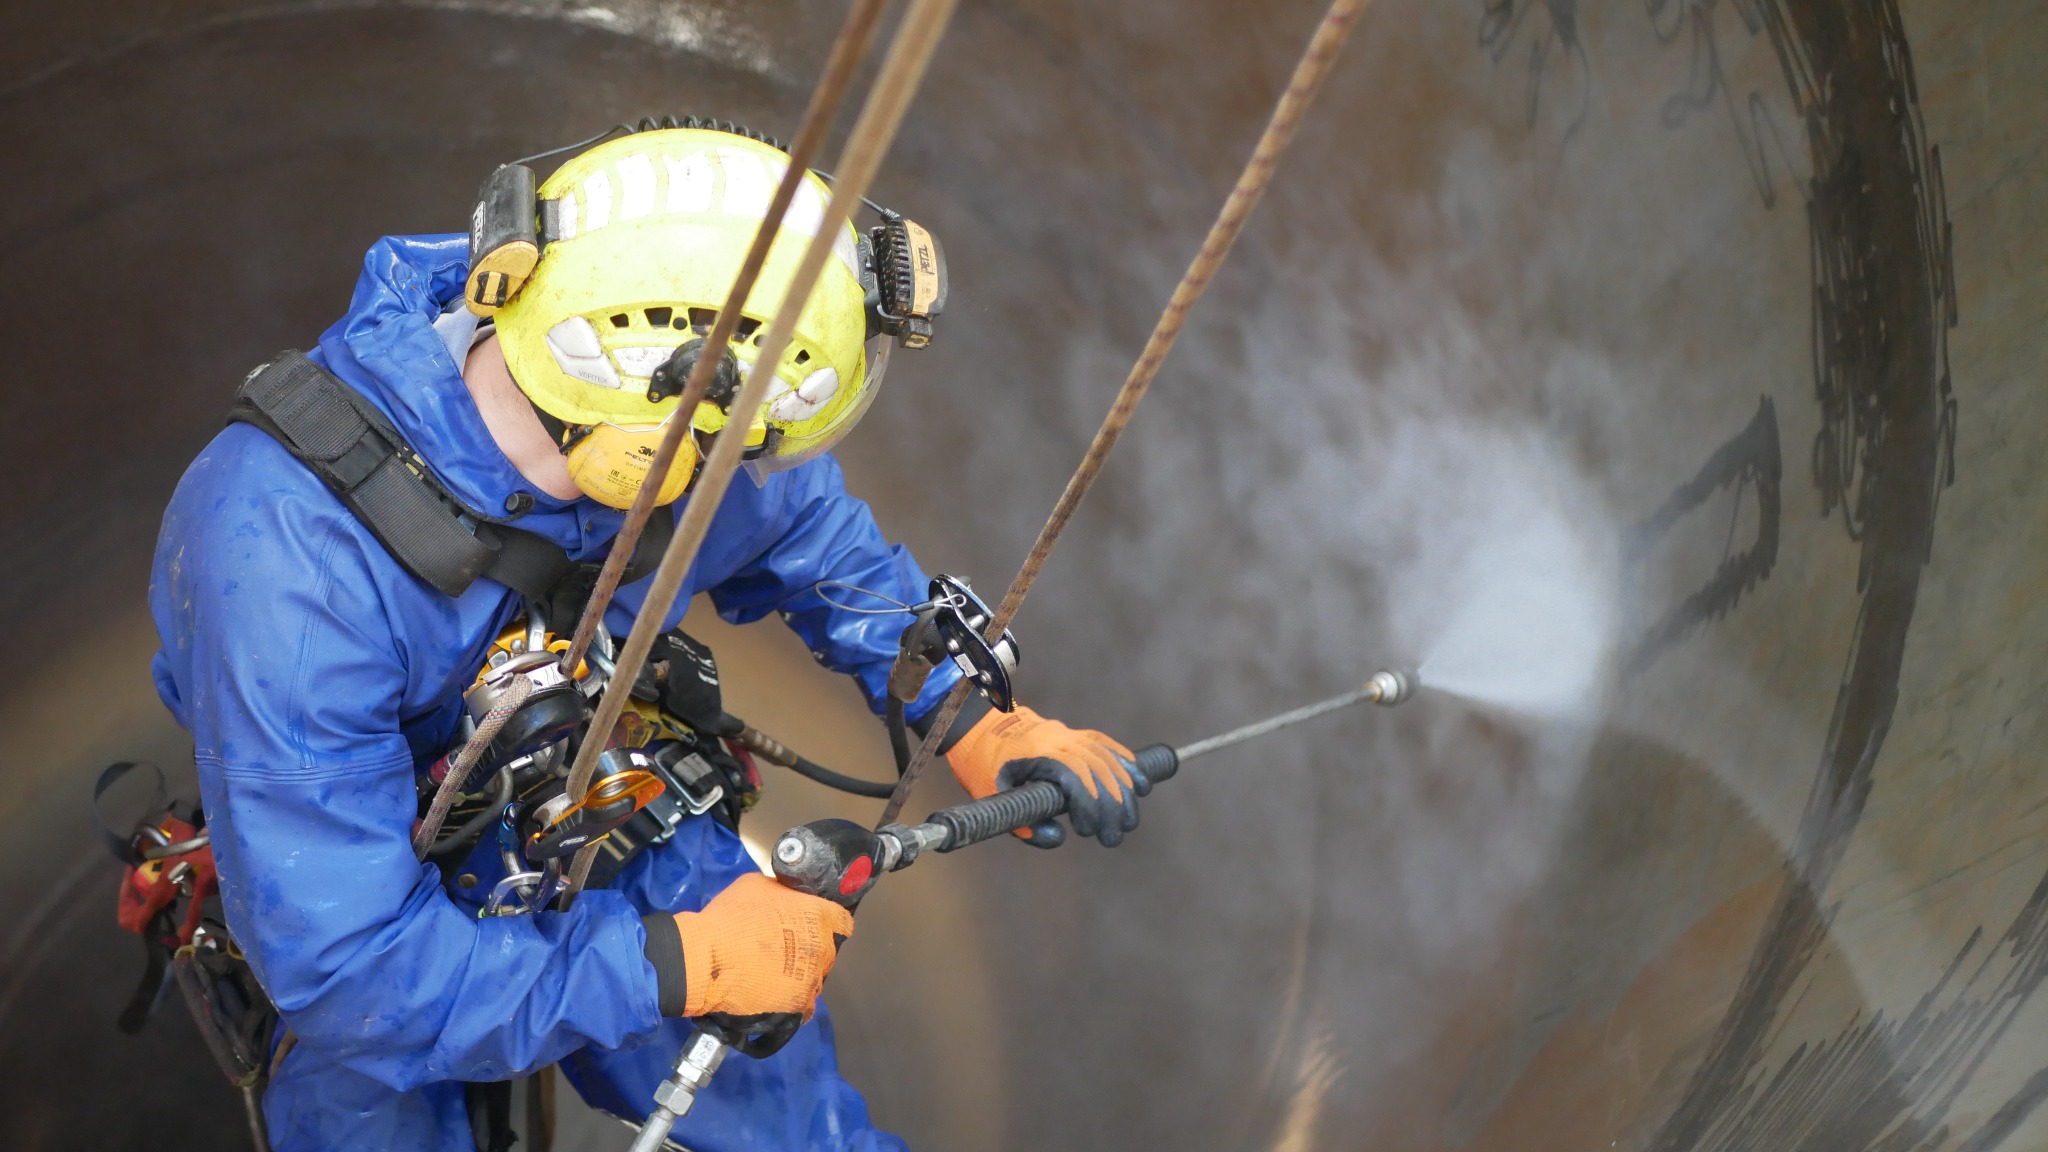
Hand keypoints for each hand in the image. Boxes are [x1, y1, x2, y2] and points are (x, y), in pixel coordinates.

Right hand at [672, 873, 852, 1018]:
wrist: (707, 959)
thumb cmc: (731, 917)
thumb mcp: (757, 885)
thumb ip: (780, 893)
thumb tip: (783, 899)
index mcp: (818, 916)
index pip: (841, 920)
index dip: (829, 920)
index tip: (816, 923)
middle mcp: (822, 948)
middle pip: (827, 950)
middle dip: (812, 949)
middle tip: (787, 949)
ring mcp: (812, 979)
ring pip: (816, 978)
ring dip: (802, 975)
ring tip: (776, 975)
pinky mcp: (797, 1005)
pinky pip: (804, 1005)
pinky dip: (793, 1000)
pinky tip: (777, 995)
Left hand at [946, 705, 1148, 847]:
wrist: (979, 728)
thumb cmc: (984, 769)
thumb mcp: (994, 801)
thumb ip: (1025, 824)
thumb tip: (1059, 837)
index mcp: (1036, 754)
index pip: (1074, 776)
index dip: (1088, 804)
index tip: (1087, 831)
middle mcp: (1057, 739)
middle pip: (1096, 769)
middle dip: (1111, 805)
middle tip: (1114, 837)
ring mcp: (1068, 734)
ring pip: (1106, 758)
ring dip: (1124, 790)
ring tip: (1129, 821)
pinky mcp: (1074, 733)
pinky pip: (1106, 745)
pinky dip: (1126, 764)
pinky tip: (1141, 785)